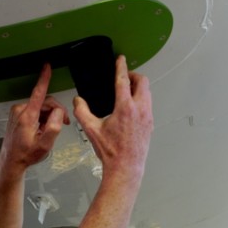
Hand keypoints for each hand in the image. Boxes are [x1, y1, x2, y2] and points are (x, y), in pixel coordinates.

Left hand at [1, 64, 69, 169]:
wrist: (12, 161)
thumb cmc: (26, 154)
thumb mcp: (45, 144)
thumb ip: (54, 126)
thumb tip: (59, 112)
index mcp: (27, 116)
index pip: (38, 93)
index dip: (44, 78)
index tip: (47, 66)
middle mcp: (20, 111)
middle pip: (45, 102)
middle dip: (56, 111)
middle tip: (63, 123)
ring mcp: (17, 112)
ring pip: (40, 107)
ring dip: (48, 116)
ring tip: (48, 131)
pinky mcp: (17, 114)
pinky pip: (34, 110)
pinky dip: (41, 118)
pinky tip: (41, 129)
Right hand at [73, 55, 152, 175]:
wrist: (126, 167)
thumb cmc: (111, 151)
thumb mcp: (91, 130)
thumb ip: (82, 112)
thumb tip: (77, 101)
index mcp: (125, 107)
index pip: (124, 80)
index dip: (121, 67)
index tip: (120, 59)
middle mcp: (139, 109)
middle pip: (142, 82)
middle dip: (133, 75)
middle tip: (124, 76)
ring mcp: (147, 116)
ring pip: (147, 93)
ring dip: (138, 87)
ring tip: (127, 90)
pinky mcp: (150, 124)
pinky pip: (148, 104)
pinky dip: (141, 99)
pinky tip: (132, 106)